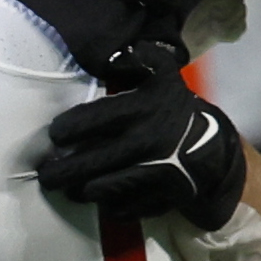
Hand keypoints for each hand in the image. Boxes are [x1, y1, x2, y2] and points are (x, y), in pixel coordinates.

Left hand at [38, 68, 246, 229]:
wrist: (216, 150)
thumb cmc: (179, 108)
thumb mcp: (166, 75)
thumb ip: (144, 58)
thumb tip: (116, 52)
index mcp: (142, 110)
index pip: (93, 120)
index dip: (67, 128)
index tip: (54, 135)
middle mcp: (145, 142)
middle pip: (92, 162)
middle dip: (62, 171)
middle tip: (45, 173)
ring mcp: (154, 174)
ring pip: (105, 189)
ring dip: (79, 191)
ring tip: (64, 188)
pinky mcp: (161, 198)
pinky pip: (127, 208)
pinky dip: (109, 207)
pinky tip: (97, 201)